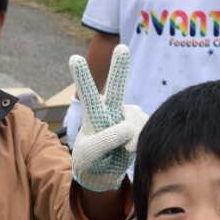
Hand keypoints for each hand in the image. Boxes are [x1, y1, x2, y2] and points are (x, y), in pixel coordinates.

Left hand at [68, 45, 147, 191]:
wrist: (102, 172)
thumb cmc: (89, 159)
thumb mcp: (90, 153)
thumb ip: (106, 140)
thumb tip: (128, 128)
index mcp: (93, 114)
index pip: (87, 94)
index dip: (81, 77)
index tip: (74, 58)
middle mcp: (111, 109)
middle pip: (116, 87)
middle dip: (119, 68)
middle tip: (121, 48)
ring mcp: (127, 116)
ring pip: (135, 118)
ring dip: (132, 135)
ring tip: (123, 150)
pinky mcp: (140, 125)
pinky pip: (145, 128)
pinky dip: (139, 141)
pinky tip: (130, 150)